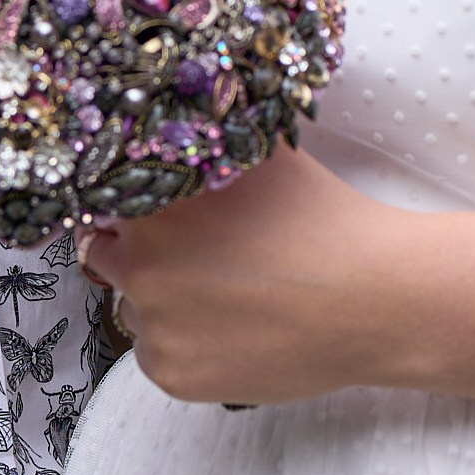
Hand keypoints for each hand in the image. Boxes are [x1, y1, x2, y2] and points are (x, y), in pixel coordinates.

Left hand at [81, 147, 474, 422]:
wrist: (373, 297)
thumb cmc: (323, 219)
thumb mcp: (261, 153)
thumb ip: (207, 132)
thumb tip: (175, 100)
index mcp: (151, 204)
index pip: (101, 202)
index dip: (126, 204)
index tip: (152, 212)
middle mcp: (138, 265)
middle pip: (107, 255)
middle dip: (140, 252)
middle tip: (195, 254)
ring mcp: (154, 325)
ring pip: (133, 308)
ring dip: (161, 300)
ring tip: (224, 291)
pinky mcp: (173, 374)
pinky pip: (155, 355)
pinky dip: (182, 345)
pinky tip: (231, 326)